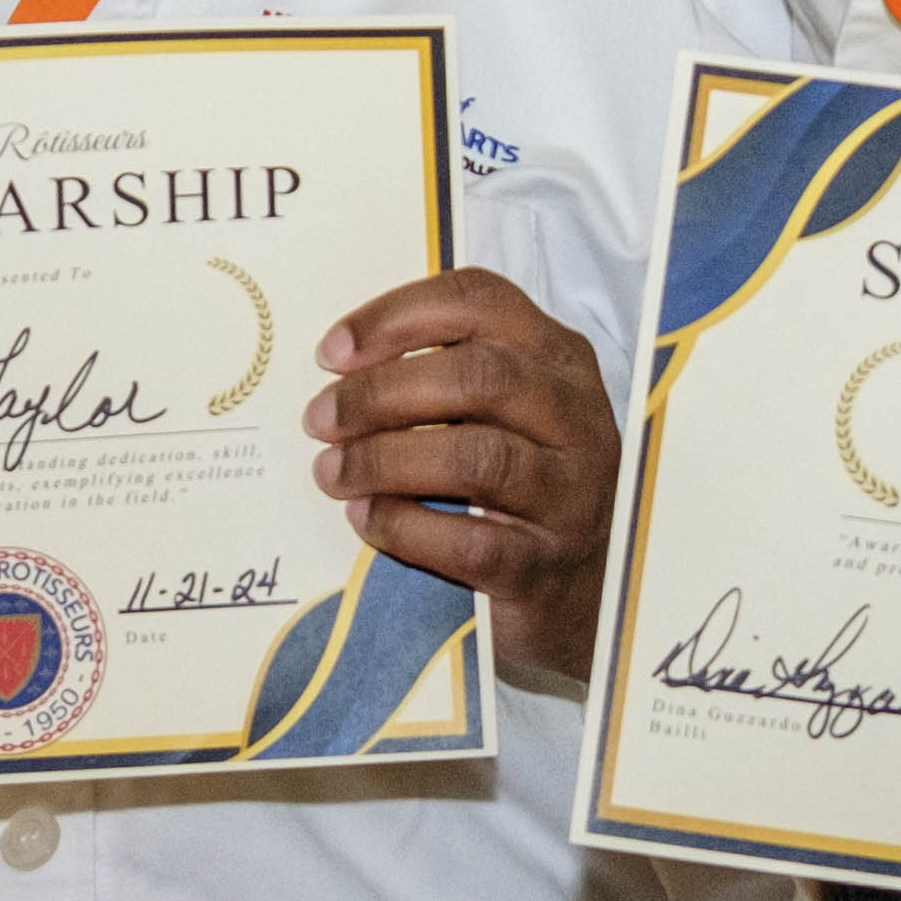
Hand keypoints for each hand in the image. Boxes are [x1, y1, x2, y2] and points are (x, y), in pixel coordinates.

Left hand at [306, 266, 621, 685]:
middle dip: (380, 393)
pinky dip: (404, 526)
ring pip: (478, 458)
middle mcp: (578, 418)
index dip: (397, 317)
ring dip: (385, 459)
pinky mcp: (549, 567)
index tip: (332, 351)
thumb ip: (444, 375)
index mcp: (559, 359)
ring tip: (332, 472)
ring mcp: (573, 495)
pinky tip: (365, 519)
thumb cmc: (518, 486)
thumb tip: (340, 367)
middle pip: (477, 377)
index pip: (480, 303)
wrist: (580, 598)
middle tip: (319, 418)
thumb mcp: (501, 413)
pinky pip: (471, 541)